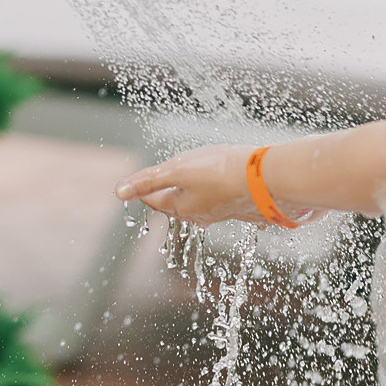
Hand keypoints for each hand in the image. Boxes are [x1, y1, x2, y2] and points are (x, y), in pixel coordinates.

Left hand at [115, 144, 266, 226]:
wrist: (267, 178)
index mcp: (180, 208)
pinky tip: (218, 184)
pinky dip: (211, 190)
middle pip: (174, 203)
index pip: (152, 199)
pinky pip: (217, 199)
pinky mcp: (237, 205)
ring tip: (186, 181)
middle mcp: (199, 215)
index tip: (136, 181)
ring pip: (197, 203)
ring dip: (189, 191)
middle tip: (157, 182)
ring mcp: (220, 212)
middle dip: (165, 192)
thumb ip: (148, 181)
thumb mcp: (177, 170)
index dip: (142, 188)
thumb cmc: (220, 171)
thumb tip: (118, 192)